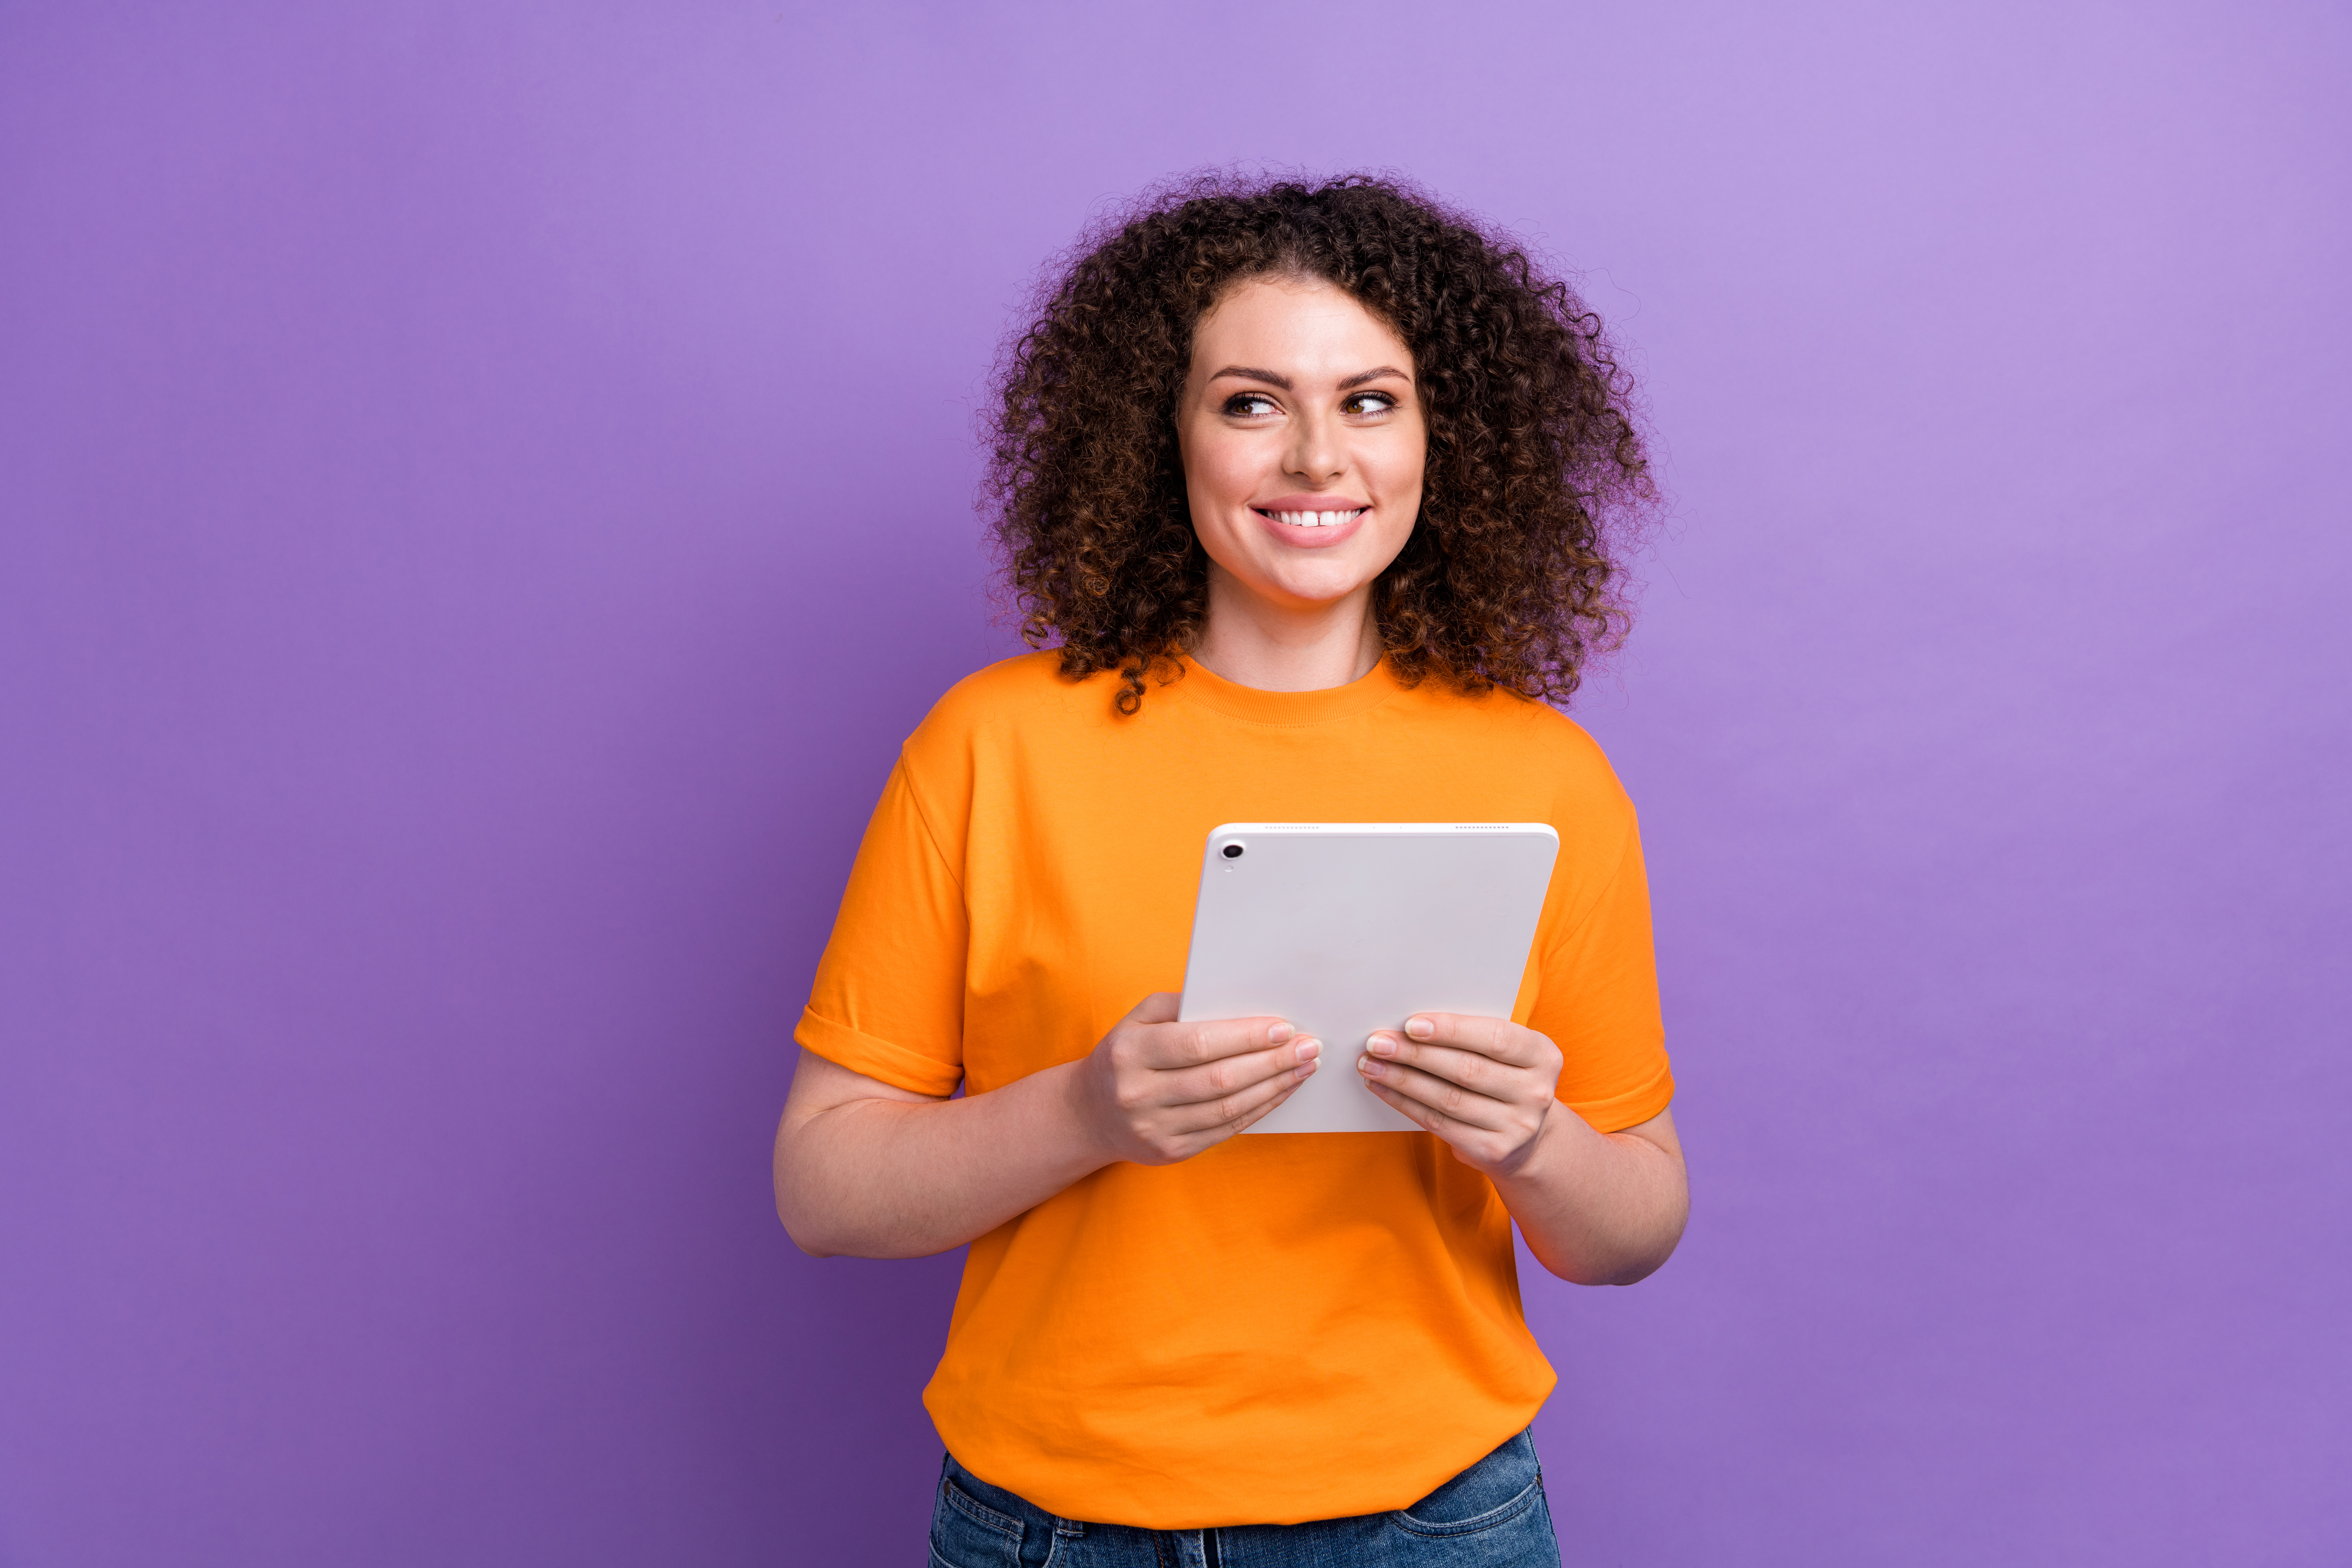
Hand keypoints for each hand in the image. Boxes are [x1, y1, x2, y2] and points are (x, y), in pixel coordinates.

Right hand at [1072, 993, 1319, 1165]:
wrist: (1089, 1113)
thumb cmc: (1126, 1053)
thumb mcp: (1139, 1018)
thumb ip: (1182, 1004)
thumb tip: (1241, 1001)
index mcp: (1129, 1052)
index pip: (1197, 1044)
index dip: (1246, 1037)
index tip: (1285, 1028)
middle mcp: (1137, 1093)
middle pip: (1219, 1079)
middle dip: (1272, 1062)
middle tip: (1309, 1047)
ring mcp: (1153, 1128)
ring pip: (1228, 1108)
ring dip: (1274, 1087)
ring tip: (1304, 1067)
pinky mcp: (1169, 1152)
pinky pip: (1225, 1130)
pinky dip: (1259, 1109)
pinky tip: (1281, 1090)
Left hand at [1356, 1013, 1563, 1176]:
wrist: (1527, 1138)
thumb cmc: (1504, 1078)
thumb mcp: (1506, 1054)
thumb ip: (1472, 1036)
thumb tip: (1408, 1025)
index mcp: (1543, 1055)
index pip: (1495, 1038)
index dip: (1452, 1030)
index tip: (1411, 1024)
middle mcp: (1536, 1092)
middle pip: (1466, 1069)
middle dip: (1415, 1054)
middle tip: (1376, 1042)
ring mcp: (1517, 1126)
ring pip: (1447, 1099)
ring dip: (1402, 1079)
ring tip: (1369, 1063)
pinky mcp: (1493, 1150)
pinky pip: (1438, 1123)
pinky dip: (1404, 1103)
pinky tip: (1382, 1087)